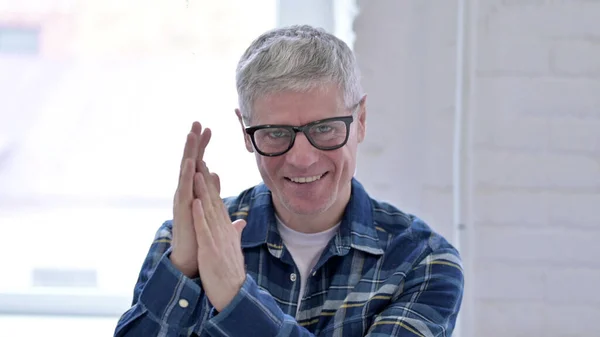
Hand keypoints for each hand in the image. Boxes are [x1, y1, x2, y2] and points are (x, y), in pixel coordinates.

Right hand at [169, 122, 211, 277]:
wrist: (190, 260)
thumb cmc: (199, 237)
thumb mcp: (210, 210)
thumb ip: (213, 193)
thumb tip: (216, 177)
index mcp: (194, 191)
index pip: (199, 164)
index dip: (203, 146)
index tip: (209, 129)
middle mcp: (186, 192)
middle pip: (190, 162)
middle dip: (194, 142)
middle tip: (198, 122)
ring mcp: (183, 200)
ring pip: (185, 171)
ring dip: (189, 152)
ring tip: (191, 134)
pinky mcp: (182, 210)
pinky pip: (184, 189)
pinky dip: (187, 175)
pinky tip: (191, 161)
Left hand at [192, 160, 246, 311]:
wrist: (234, 294)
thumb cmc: (230, 273)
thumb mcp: (232, 248)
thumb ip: (234, 232)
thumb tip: (239, 222)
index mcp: (225, 230)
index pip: (217, 202)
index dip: (211, 184)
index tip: (205, 166)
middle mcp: (223, 230)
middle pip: (213, 200)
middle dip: (205, 179)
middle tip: (200, 157)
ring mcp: (217, 239)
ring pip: (209, 209)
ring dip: (203, 189)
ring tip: (197, 170)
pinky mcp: (211, 249)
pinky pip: (204, 229)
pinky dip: (200, 214)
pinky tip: (195, 200)